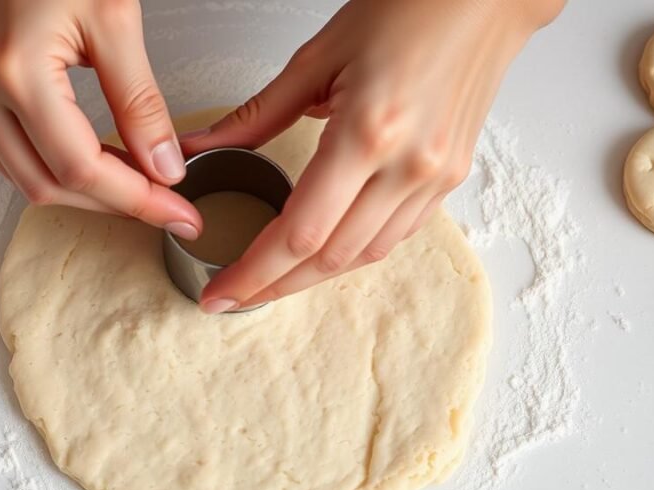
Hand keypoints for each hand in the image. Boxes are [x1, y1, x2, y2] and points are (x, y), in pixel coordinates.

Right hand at [0, 0, 200, 238]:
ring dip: (86, 190)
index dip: (135, 199)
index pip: (80, 167)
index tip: (178, 211)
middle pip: (50, 185)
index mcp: (13, 71)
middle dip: (114, 202)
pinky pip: (10, 156)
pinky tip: (97, 163)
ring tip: (138, 184)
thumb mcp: (114, 18)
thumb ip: (140, 102)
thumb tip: (163, 166)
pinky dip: (57, 168)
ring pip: (27, 179)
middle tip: (168, 205)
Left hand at [182, 0, 563, 312]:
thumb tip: (203, 147)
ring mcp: (435, 178)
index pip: (299, 232)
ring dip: (313, 276)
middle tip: (234, 297)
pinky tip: (325, 251)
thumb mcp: (317, 57)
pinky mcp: (451, 179)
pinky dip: (354, 252)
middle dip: (275, 286)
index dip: (254, 272)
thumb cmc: (407, 9)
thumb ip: (258, 115)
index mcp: (368, 132)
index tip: (220, 293)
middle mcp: (408, 166)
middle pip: (329, 258)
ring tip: (272, 279)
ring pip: (364, 256)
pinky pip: (395, 235)